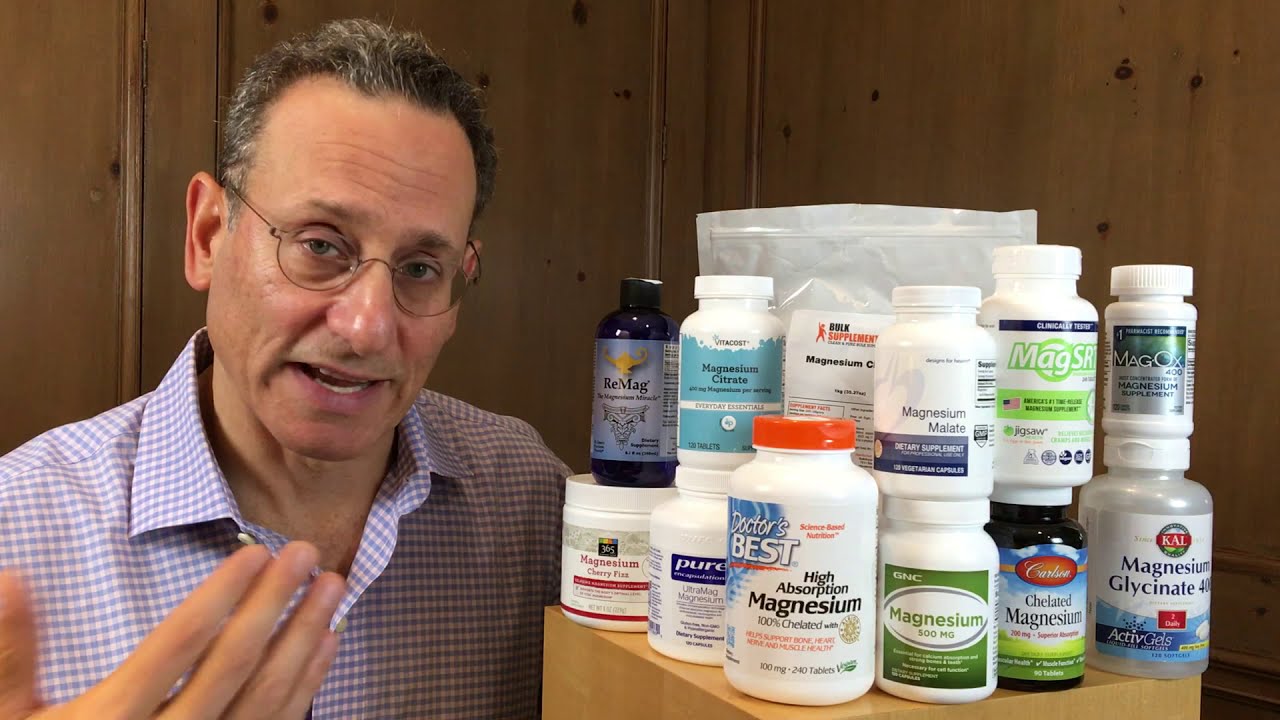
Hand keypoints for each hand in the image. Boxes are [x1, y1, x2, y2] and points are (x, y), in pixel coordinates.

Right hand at [0, 541, 344, 718]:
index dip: (220, 596)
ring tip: (332, 588)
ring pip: (267, 695)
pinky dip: (307, 684)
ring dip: (304, 637)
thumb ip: (11, 654)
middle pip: (234, 664)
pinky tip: (326, 644)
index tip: (255, 553)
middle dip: (275, 604)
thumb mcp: (7, 719)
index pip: (179, 646)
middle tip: (305, 553)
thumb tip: (10, 577)